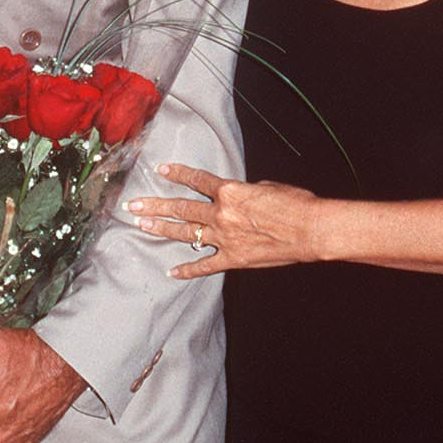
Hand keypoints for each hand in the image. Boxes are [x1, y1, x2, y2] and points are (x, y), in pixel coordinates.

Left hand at [128, 163, 321, 279]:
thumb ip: (244, 192)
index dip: (177, 174)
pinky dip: (188, 269)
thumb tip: (237, 197)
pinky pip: (205, 265)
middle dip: (154, 206)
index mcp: (230, 191)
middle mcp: (222, 213)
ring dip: (162, 230)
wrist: (309, 229)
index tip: (161, 170)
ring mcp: (225, 238)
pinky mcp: (233, 258)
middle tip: (133, 206)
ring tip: (142, 227)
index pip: (197, 180)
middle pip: (181, 208)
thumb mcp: (267, 186)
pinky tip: (172, 271)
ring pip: (186, 233)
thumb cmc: (295, 203)